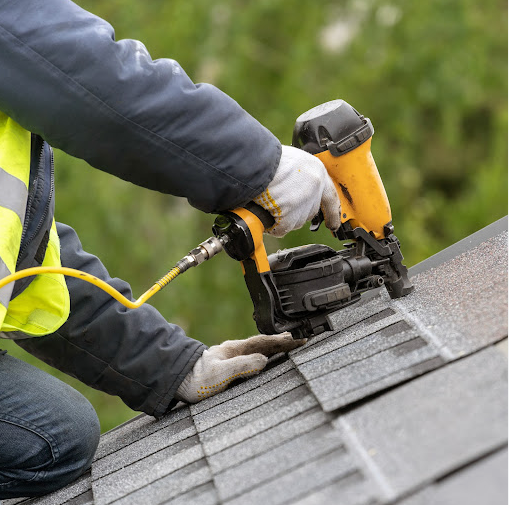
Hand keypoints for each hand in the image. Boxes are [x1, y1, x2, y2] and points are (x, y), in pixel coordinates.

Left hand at [175, 333, 305, 402]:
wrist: (176, 382)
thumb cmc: (196, 380)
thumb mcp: (219, 374)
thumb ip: (241, 366)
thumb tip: (264, 361)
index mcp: (235, 349)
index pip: (265, 342)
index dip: (283, 341)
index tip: (299, 339)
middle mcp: (235, 351)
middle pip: (264, 343)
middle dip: (283, 342)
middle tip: (301, 340)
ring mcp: (232, 358)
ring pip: (259, 350)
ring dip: (276, 348)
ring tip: (290, 347)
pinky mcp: (229, 367)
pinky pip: (253, 358)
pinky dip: (266, 356)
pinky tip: (268, 360)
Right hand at [253, 145, 340, 236]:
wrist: (256, 160)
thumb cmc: (268, 158)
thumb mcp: (292, 161)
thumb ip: (299, 176)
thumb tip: (294, 189)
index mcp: (317, 171)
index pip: (330, 197)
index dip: (332, 212)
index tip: (334, 224)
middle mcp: (314, 187)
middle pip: (309, 212)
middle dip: (295, 213)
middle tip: (279, 206)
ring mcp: (303, 201)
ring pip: (296, 222)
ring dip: (282, 219)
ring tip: (267, 204)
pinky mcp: (290, 213)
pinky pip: (282, 228)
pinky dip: (273, 226)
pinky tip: (265, 214)